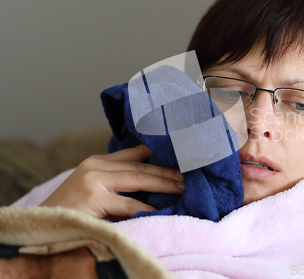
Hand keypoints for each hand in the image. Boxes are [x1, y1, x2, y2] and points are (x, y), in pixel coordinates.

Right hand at [40, 145, 184, 219]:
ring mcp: (94, 180)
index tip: (180, 154)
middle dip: (167, 170)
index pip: (134, 152)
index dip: (158, 152)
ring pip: (139, 179)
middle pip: (141, 165)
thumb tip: (153, 179)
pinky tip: (162, 210)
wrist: (41, 224)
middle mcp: (96, 166)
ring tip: (183, 188)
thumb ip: (117, 180)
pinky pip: (129, 204)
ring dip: (164, 184)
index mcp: (97, 161)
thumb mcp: (94, 188)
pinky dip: (147, 208)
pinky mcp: (93, 198)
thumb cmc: (71, 210)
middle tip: (189, 174)